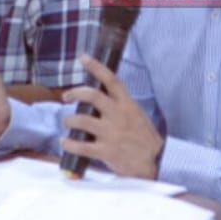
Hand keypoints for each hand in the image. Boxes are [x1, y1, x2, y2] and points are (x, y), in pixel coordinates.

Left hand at [57, 54, 163, 178]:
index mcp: (127, 104)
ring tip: (67, 122)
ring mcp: (111, 133)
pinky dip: (68, 144)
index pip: (112, 80)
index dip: (96, 67)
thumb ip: (120, 105)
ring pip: (82, 120)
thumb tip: (101, 95)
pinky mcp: (106, 151)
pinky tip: (64, 142)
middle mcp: (118, 115)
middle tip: (66, 96)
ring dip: (69, 120)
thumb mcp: (137, 115)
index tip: (83, 58)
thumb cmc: (145, 138)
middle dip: (75, 92)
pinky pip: (81, 146)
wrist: (156, 162)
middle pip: (92, 95)